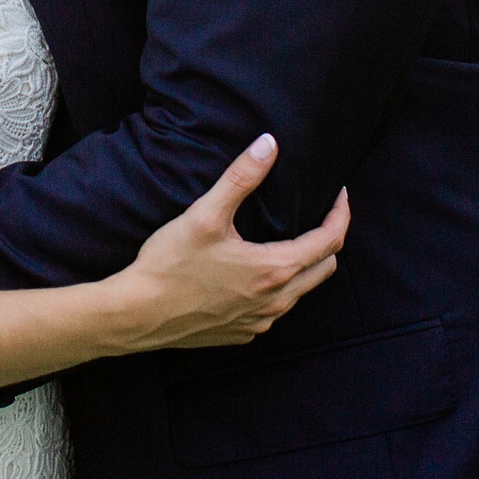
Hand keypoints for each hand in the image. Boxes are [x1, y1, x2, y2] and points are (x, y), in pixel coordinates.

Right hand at [114, 135, 349, 351]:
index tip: (340, 194)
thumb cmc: (169, 265)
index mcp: (273, 270)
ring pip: (301, 292)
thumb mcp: (205, 214)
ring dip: (304, 266)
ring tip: (290, 240)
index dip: (340, 214)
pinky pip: (275, 310)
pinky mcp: (242, 334)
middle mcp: (275, 302)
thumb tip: (269, 144)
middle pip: (324, 268)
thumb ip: (241, 177)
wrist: (138, 315)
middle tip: (320, 215)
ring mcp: (260, 322)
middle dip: (328, 240)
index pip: (329, 241)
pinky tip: (256, 274)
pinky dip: (278, 289)